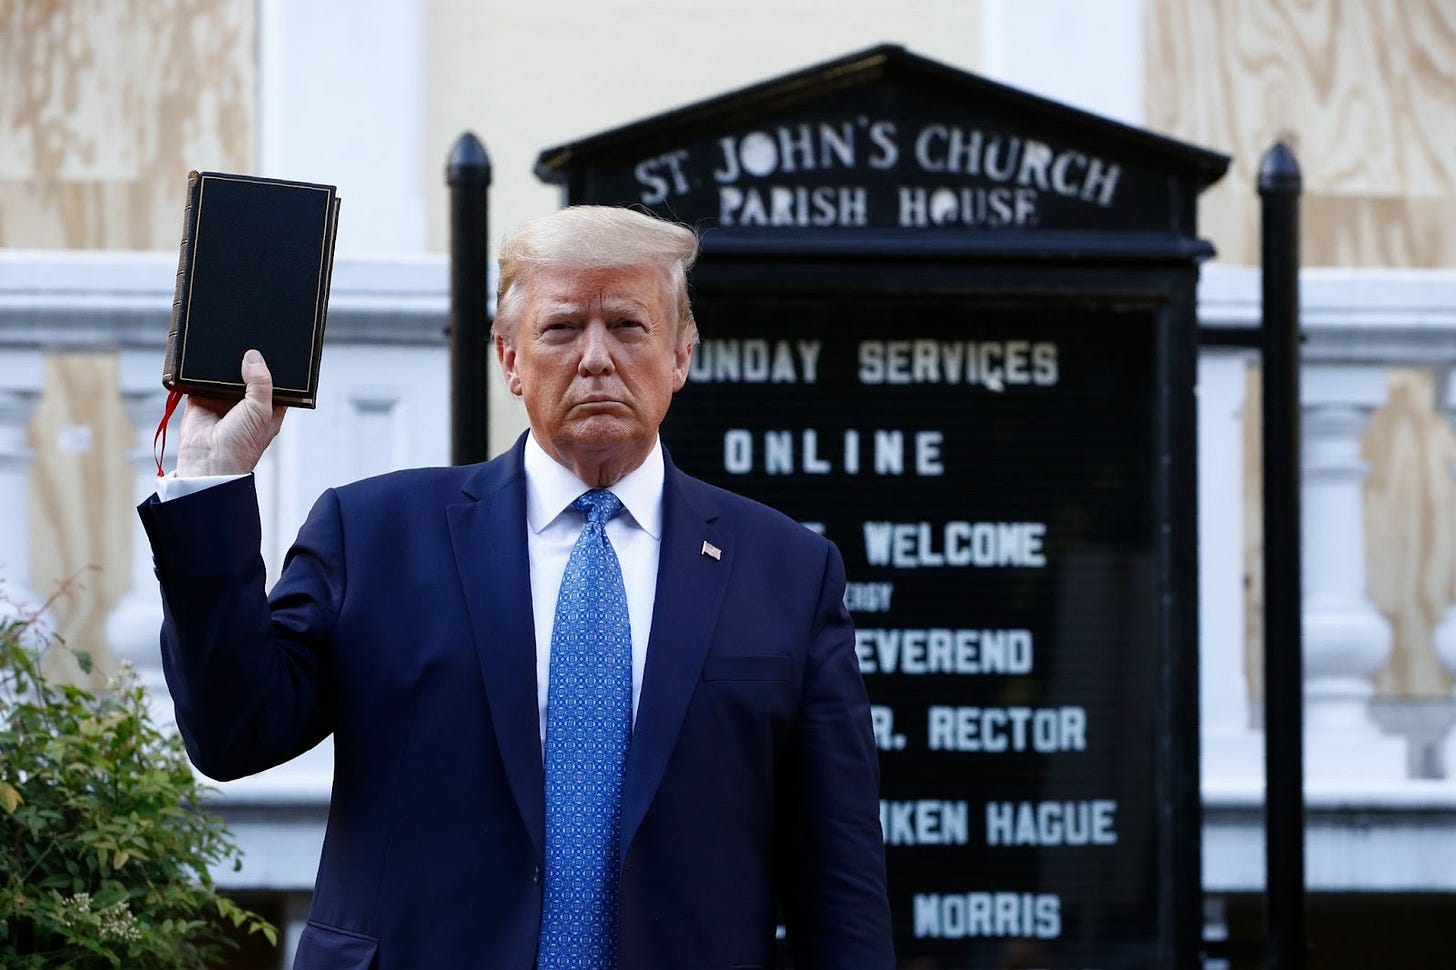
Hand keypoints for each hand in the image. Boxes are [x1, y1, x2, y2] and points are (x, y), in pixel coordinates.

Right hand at [175, 349, 287, 475]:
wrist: (209, 461)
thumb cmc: (241, 445)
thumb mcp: (261, 410)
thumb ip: (261, 382)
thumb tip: (253, 357)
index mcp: (267, 407)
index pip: (274, 381)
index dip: (273, 367)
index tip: (272, 348)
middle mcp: (245, 403)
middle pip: (248, 373)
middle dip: (246, 361)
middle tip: (246, 341)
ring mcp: (222, 400)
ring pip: (224, 373)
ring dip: (224, 363)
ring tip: (226, 343)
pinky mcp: (201, 398)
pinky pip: (200, 378)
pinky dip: (201, 369)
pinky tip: (206, 356)